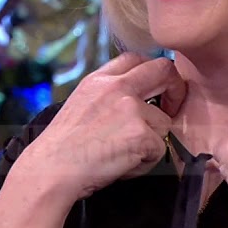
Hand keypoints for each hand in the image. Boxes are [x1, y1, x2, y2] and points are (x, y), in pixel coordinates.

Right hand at [14, 53, 185, 202]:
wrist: (51, 169)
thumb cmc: (61, 147)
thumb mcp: (80, 103)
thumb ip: (106, 95)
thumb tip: (133, 99)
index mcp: (100, 79)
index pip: (136, 58)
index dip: (151, 72)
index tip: (155, 89)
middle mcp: (118, 87)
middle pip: (164, 70)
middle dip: (175, 88)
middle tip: (170, 108)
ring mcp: (132, 108)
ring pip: (163, 122)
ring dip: (151, 140)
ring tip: (123, 155)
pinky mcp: (141, 134)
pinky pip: (159, 148)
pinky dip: (145, 162)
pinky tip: (122, 166)